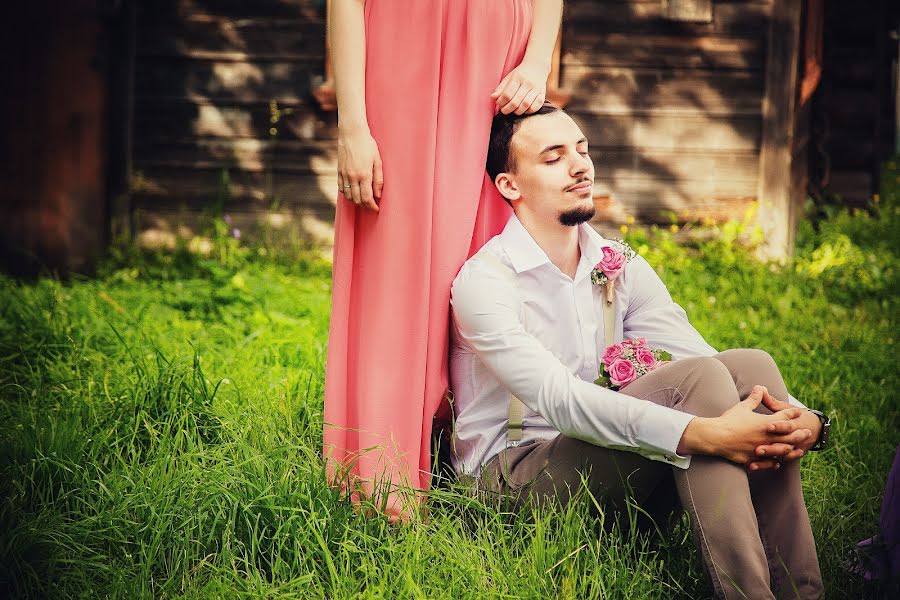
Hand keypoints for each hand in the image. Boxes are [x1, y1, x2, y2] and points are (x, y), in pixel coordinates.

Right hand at [337, 127, 382, 211]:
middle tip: (371, 206)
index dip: (372, 206)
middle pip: (357, 200)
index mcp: (364, 174)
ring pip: (348, 196)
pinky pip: (341, 188)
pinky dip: (347, 194)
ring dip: (355, 201)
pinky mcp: (339, 171)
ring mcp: (344, 174)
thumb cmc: (367, 145)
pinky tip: (353, 193)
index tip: (376, 209)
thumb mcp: (377, 161)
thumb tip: (378, 195)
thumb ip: (378, 179)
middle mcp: (352, 177)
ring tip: (363, 200)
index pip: (367, 198)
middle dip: (364, 206)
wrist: (352, 133)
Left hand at [491, 60, 548, 114]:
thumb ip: (501, 88)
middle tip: (504, 110)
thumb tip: (493, 97)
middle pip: (515, 102)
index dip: (500, 102)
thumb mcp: (509, 77)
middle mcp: (527, 83)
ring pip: (526, 105)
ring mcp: (536, 88)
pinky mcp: (542, 93)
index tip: (499, 104)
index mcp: (517, 78)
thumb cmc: (520, 74)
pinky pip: (536, 106)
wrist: (537, 66)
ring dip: (517, 111)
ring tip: (513, 110)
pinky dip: (529, 111)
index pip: (507, 94)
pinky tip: (524, 110)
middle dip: (507, 109)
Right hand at [678, 385, 812, 469]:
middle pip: (788, 435)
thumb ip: (754, 399)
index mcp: (765, 423)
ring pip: (782, 450)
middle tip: (807, 432)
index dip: (792, 413)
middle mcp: (767, 437)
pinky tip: (777, 462)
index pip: (783, 417)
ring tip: (798, 449)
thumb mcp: (743, 407)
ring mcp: (761, 449)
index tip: (798, 412)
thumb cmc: (729, 420)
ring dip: (791, 449)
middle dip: (799, 433)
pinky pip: (768, 462)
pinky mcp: (753, 458)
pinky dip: (774, 462)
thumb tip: (760, 387)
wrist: (716, 437)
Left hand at [749, 389, 821, 469]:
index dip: (779, 426)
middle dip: (771, 447)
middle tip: (757, 448)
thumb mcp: (785, 408)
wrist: (814, 428)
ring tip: (754, 456)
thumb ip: (772, 401)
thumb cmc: (794, 415)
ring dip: (768, 456)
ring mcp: (790, 448)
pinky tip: (752, 466)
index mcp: (794, 424)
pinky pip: (775, 462)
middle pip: (784, 444)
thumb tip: (760, 388)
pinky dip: (765, 465)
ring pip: (780, 454)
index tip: (768, 426)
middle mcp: (794, 437)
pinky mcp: (785, 456)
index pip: (787, 426)